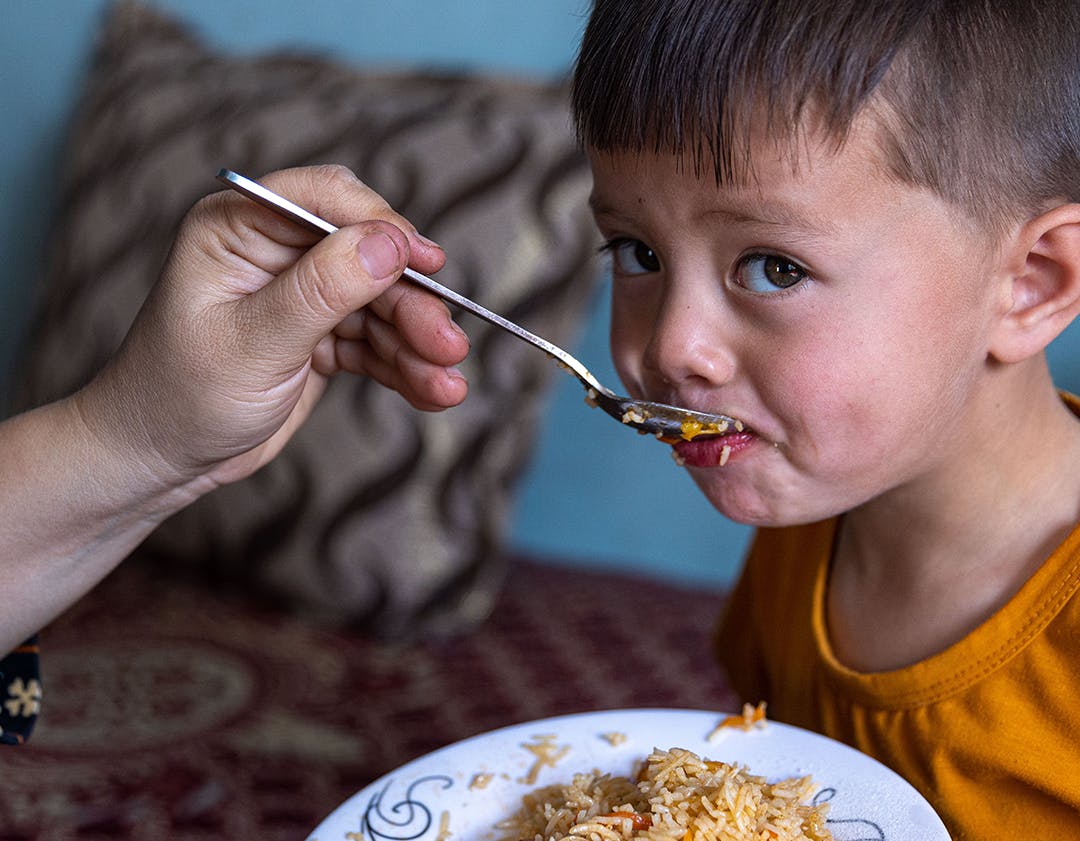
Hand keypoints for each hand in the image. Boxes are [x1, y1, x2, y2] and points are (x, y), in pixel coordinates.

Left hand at [76, 165, 469, 490]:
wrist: (161, 462)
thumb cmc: (180, 395)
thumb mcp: (253, 343)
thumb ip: (322, 290)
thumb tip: (390, 244)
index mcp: (240, 228)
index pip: (324, 199)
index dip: (381, 225)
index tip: (426, 261)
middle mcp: (275, 253)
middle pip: (367, 258)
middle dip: (411, 304)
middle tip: (447, 344)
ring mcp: (302, 296)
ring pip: (381, 305)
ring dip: (418, 344)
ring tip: (448, 383)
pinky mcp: (320, 337)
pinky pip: (376, 344)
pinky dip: (406, 368)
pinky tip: (433, 394)